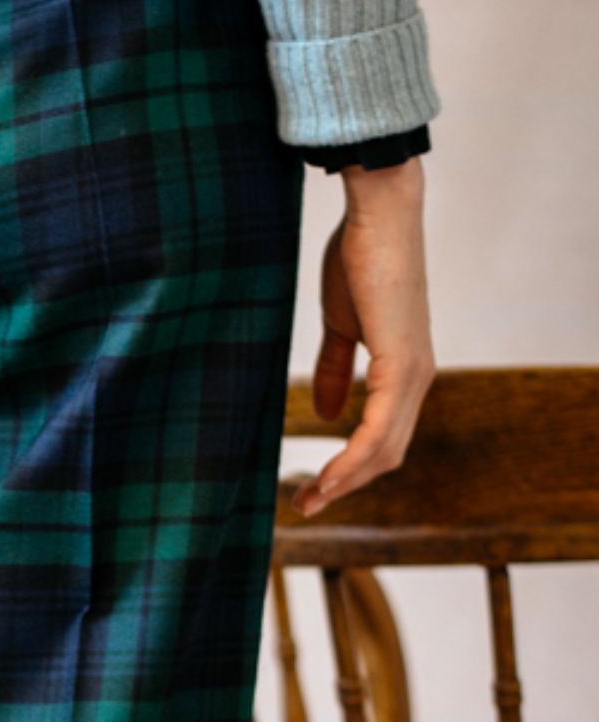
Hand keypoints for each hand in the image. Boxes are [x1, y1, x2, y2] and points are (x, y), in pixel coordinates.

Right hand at [294, 156, 435, 517]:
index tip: (310, 487)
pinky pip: (378, 431)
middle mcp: (417, 379)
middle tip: (304, 505)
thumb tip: (326, 415)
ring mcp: (414, 376)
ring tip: (308, 500)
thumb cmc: (359, 258)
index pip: (384, 437)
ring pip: (384, 451)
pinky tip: (326, 478)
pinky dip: (351, 460)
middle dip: (345, 486)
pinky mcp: (402, 368)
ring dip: (344, 482)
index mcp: (405, 370)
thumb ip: (335, 370)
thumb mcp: (342, 325)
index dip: (349, 467)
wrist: (379, 216)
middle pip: (388, 454)